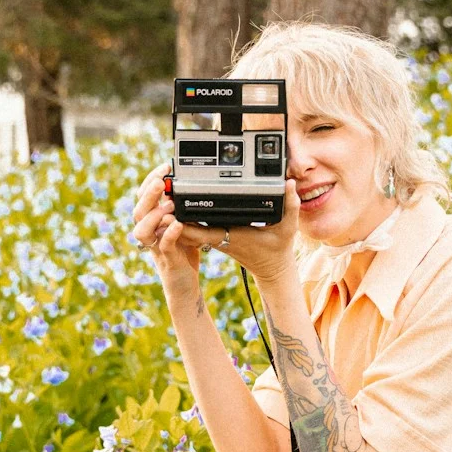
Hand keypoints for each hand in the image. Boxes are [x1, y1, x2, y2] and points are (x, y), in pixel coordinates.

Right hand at [130, 160, 201, 297]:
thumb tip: (183, 186)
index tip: (165, 166)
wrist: (185, 285)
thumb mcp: (183, 226)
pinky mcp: (168, 261)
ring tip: (170, 205)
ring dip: (154, 215)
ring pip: (141, 230)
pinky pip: (164, 246)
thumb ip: (179, 209)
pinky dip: (169, 234)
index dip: (151, 180)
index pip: (143, 197)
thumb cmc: (183, 254)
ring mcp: (157, 248)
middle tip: (162, 181)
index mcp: (152, 223)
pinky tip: (178, 224)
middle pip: (138, 211)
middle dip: (148, 194)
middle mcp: (150, 234)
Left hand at [162, 179, 302, 284]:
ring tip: (164, 196)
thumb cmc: (278, 249)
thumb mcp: (288, 227)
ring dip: (176, 216)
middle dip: (172, 215)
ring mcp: (216, 236)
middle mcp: (219, 236)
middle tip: (160, 196)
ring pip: (189, 228)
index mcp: (230, 235)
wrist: (273, 266)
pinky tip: (177, 205)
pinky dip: (185, 219)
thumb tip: (288, 185)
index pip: (199, 230)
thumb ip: (290, 205)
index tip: (170, 209)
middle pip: (187, 227)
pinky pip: (196, 228)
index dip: (181, 222)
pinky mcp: (217, 234)